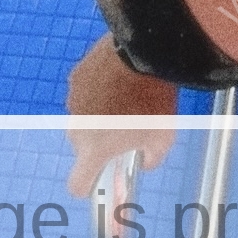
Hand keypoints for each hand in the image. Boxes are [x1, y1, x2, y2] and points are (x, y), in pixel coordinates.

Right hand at [66, 35, 177, 197]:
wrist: (144, 52)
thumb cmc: (153, 100)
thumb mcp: (164, 137)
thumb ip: (152, 158)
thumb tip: (145, 162)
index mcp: (94, 149)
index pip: (76, 184)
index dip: (89, 184)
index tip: (102, 173)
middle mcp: (76, 128)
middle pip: (82, 147)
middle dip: (99, 141)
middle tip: (124, 126)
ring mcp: (73, 99)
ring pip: (83, 118)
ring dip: (97, 115)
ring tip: (123, 96)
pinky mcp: (76, 75)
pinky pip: (84, 92)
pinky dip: (95, 90)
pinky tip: (116, 78)